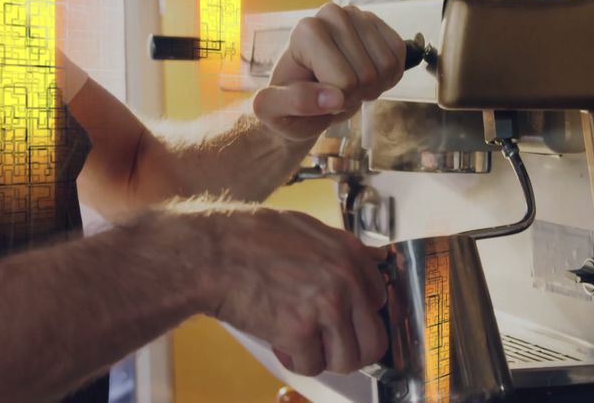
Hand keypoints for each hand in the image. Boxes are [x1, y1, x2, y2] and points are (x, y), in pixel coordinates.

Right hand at [205, 207, 388, 375]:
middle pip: (373, 340)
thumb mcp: (306, 227)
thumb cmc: (249, 236)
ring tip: (303, 344)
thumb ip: (341, 249)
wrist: (212, 252)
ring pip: (348, 360)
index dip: (359, 316)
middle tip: (329, 345)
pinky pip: (311, 365)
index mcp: (350, 254)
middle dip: (350, 348)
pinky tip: (280, 342)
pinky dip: (294, 360)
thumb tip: (370, 262)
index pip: (381, 301)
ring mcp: (326, 308)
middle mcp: (346, 281)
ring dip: (324, 358)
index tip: (345, 321)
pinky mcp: (300, 332)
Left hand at [254, 3, 405, 140]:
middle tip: (335, 94)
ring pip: (387, 66)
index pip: (344, 80)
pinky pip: (400, 55)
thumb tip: (333, 97)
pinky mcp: (378, 24)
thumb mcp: (276, 112)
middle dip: (356, 95)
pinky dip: (389, 76)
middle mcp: (331, 14)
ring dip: (374, 87)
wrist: (306, 97)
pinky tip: (369, 77)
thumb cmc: (288, 105)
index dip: (338, 101)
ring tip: (350, 86)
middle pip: (367, 75)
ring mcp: (358, 16)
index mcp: (305, 31)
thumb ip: (295, 103)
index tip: (320, 98)